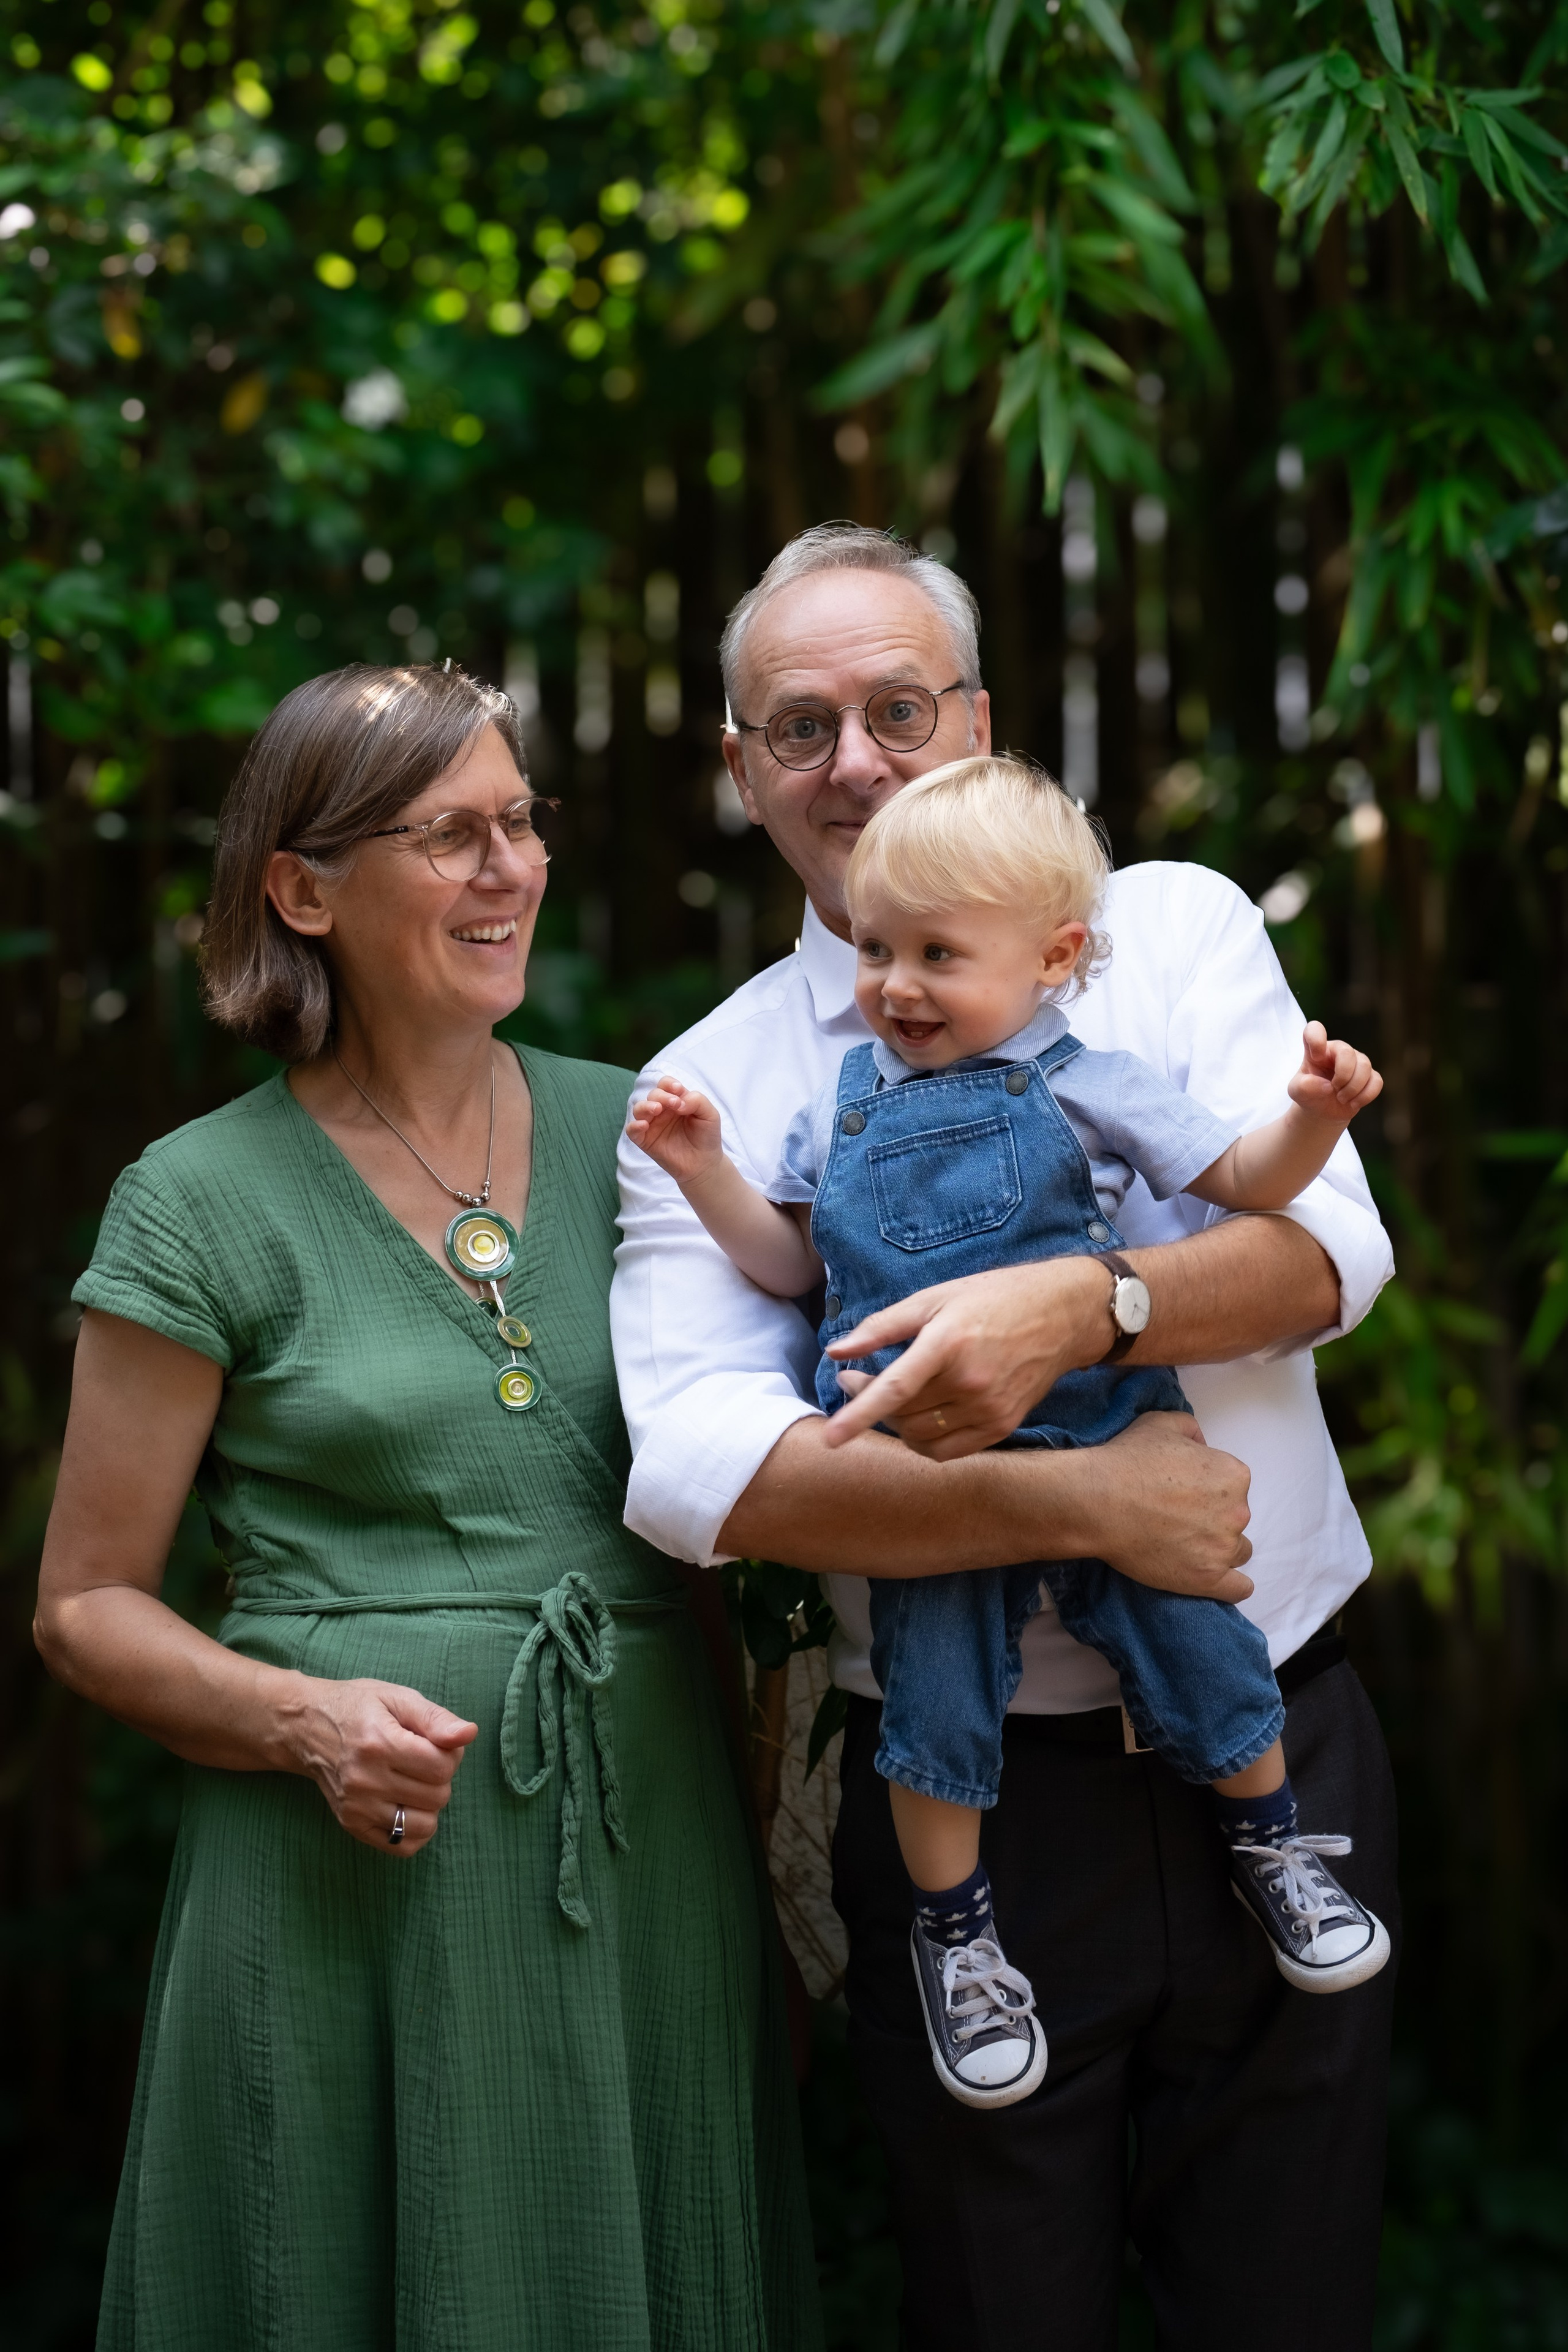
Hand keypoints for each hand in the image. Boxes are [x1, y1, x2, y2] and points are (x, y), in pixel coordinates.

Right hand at [284, 1675, 478, 1857]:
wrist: (307, 1728)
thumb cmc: (359, 1707)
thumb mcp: (398, 1698)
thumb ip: (436, 1718)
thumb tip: (469, 1734)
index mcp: (379, 1743)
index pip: (443, 1766)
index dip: (449, 1752)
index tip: (432, 1741)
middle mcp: (365, 1780)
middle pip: (438, 1795)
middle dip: (439, 1776)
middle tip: (419, 1759)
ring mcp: (357, 1807)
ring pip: (425, 1824)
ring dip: (428, 1804)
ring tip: (410, 1781)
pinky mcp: (352, 1825)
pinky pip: (402, 1845)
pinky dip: (413, 1829)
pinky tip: (405, 1804)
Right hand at [626, 1076, 725, 1188]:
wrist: (704, 1164)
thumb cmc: (706, 1137)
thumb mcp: (710, 1114)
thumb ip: (697, 1100)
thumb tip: (678, 1101)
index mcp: (675, 1101)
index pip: (665, 1085)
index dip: (669, 1084)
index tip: (679, 1090)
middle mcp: (662, 1111)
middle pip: (653, 1094)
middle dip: (662, 1096)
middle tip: (675, 1104)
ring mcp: (652, 1125)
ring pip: (639, 1109)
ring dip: (646, 1106)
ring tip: (657, 1109)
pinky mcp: (645, 1141)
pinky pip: (632, 1130)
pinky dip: (634, 1126)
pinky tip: (644, 1125)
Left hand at [822, 1256, 1110, 1457]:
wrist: (1062, 1315)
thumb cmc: (992, 1298)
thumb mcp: (934, 1298)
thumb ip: (882, 1326)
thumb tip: (835, 1351)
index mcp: (949, 1343)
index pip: (895, 1389)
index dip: (858, 1415)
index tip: (830, 1439)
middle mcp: (970, 1381)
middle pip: (902, 1413)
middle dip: (867, 1401)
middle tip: (855, 1378)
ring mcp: (989, 1408)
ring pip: (920, 1436)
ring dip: (894, 1422)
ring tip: (889, 1395)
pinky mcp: (1003, 1426)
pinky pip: (948, 1451)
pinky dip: (923, 1440)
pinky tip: (918, 1415)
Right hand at [1083, 1412, 1253, 1599]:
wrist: (1097, 1501)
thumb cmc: (1128, 1460)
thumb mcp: (1162, 1422)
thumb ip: (1193, 1431)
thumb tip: (1202, 1447)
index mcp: (1233, 1474)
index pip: (1232, 1484)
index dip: (1207, 1486)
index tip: (1182, 1490)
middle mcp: (1238, 1512)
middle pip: (1235, 1518)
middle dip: (1212, 1517)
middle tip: (1176, 1516)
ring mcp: (1223, 1548)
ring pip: (1236, 1551)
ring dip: (1217, 1548)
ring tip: (1185, 1545)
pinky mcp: (1208, 1579)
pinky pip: (1239, 1589)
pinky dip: (1231, 1584)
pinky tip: (1217, 1578)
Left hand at [1289, 1021, 1381, 1124]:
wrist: (1322, 1111)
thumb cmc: (1309, 1095)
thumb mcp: (1298, 1092)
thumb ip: (1304, 1086)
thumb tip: (1327, 1085)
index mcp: (1316, 1049)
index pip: (1315, 1030)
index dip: (1316, 1039)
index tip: (1315, 1057)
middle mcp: (1337, 1051)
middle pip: (1347, 1053)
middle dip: (1342, 1076)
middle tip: (1334, 1089)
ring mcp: (1356, 1061)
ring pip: (1365, 1066)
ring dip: (1353, 1088)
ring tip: (1341, 1099)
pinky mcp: (1370, 1076)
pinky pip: (1376, 1081)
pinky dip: (1365, 1096)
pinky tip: (1353, 1103)